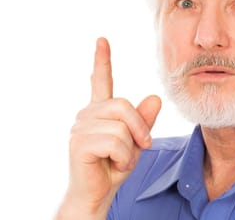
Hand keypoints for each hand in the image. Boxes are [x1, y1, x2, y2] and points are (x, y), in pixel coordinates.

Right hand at [57, 37, 161, 218]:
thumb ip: (144, 120)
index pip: (101, 80)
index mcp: (100, 111)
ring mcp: (80, 127)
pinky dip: (124, 158)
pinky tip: (113, 165)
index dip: (102, 60)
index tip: (102, 40)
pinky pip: (115, 142)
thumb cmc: (114, 167)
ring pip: (122, 127)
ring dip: (130, 150)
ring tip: (119, 161)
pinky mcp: (79, 143)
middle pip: (124, 105)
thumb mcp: (136, 142)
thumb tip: (155, 98)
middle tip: (142, 146)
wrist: (97, 195)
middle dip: (140, 128)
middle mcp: (87, 114)